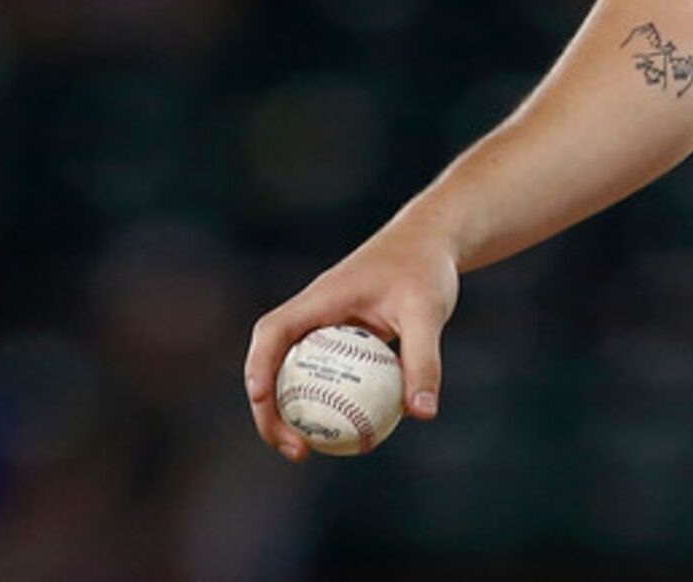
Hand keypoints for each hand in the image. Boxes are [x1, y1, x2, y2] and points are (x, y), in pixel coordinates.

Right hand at [244, 226, 460, 460]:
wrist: (433, 241)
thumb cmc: (427, 267)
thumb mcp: (429, 310)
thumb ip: (424, 359)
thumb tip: (423, 414)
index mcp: (320, 298)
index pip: (273, 331)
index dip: (259, 365)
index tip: (261, 401)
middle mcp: (313, 312)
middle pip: (272, 362)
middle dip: (268, 409)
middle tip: (295, 450)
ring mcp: (324, 326)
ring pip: (293, 372)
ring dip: (290, 411)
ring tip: (308, 452)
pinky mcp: (341, 338)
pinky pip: (323, 375)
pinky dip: (325, 402)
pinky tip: (348, 432)